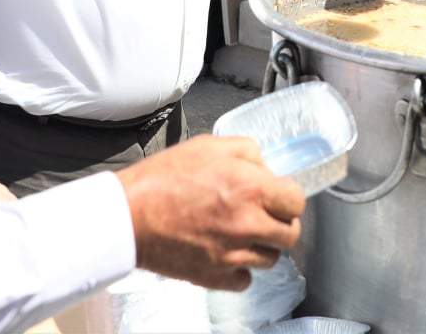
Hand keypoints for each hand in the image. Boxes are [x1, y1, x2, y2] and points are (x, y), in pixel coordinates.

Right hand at [118, 135, 305, 290]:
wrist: (128, 214)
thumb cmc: (162, 178)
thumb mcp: (209, 146)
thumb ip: (247, 152)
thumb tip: (265, 167)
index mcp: (250, 188)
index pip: (297, 201)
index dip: (288, 197)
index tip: (278, 197)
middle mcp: (248, 224)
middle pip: (291, 234)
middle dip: (282, 223)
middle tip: (266, 216)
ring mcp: (233, 255)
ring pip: (271, 259)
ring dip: (262, 246)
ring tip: (242, 233)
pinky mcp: (215, 277)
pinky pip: (245, 280)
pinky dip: (239, 270)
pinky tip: (226, 252)